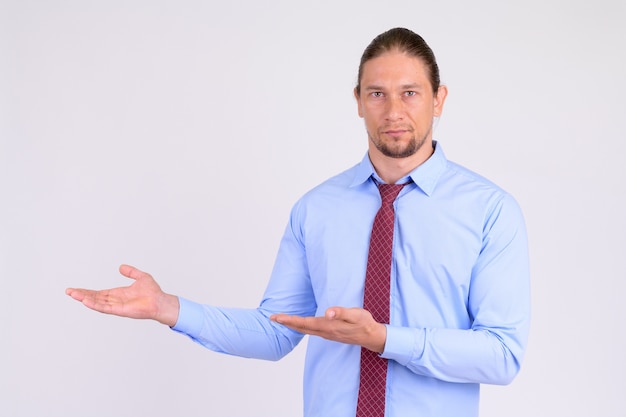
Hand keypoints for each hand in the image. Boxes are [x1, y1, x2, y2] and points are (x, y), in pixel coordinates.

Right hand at [65, 264, 179, 326]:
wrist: (160, 301)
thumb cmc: (153, 292)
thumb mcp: (140, 277)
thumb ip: (131, 272)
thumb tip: (121, 267)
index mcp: (117, 294)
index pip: (98, 293)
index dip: (87, 291)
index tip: (75, 290)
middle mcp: (115, 300)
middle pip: (94, 297)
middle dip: (81, 295)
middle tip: (68, 291)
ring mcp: (116, 306)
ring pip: (96, 302)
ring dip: (84, 299)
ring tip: (73, 294)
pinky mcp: (119, 310)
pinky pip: (104, 308)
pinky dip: (94, 304)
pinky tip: (85, 301)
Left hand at [270, 307, 386, 352]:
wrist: (372, 337)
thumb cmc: (364, 323)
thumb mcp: (355, 314)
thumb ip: (341, 312)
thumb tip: (328, 313)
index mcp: (328, 326)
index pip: (304, 323)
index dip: (289, 320)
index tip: (277, 317)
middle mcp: (325, 332)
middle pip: (301, 328)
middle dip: (286, 323)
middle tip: (272, 318)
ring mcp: (327, 334)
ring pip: (305, 330)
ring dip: (292, 325)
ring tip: (282, 320)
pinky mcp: (330, 333)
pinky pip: (311, 331)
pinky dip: (301, 327)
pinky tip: (299, 325)